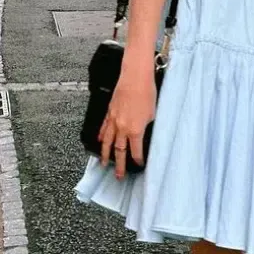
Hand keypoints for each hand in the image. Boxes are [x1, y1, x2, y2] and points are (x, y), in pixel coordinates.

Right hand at [98, 63, 155, 179]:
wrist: (135, 77)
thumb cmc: (147, 93)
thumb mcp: (153, 114)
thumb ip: (148, 127)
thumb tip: (145, 135)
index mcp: (135, 131)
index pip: (136, 152)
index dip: (137, 161)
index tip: (139, 166)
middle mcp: (122, 128)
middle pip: (119, 151)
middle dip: (119, 165)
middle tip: (118, 176)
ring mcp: (113, 120)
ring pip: (107, 142)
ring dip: (105, 154)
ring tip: (103, 164)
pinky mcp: (109, 112)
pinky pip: (104, 128)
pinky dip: (101, 136)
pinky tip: (100, 141)